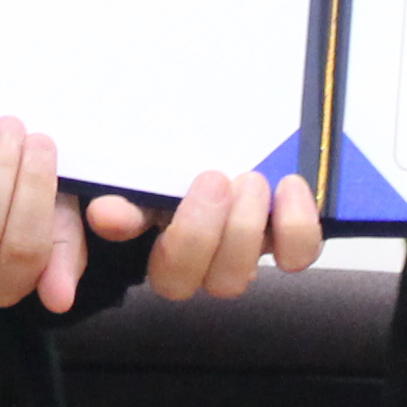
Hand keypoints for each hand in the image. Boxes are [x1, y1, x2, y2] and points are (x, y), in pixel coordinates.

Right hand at [84, 169, 325, 301]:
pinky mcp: (285, 235)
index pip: (162, 272)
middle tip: (212, 178)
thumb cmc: (168, 155)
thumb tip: (107, 218)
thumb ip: (119, 196)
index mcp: (164, 245)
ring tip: (249, 180)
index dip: (165, 245)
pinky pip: (298, 254)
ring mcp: (245, 249)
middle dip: (202, 233)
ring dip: (244, 230)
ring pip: (240, 277)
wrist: (220, 124)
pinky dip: (297, 226)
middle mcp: (205, 259)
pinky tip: (289, 188)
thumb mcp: (131, 169)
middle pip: (199, 283)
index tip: (149, 202)